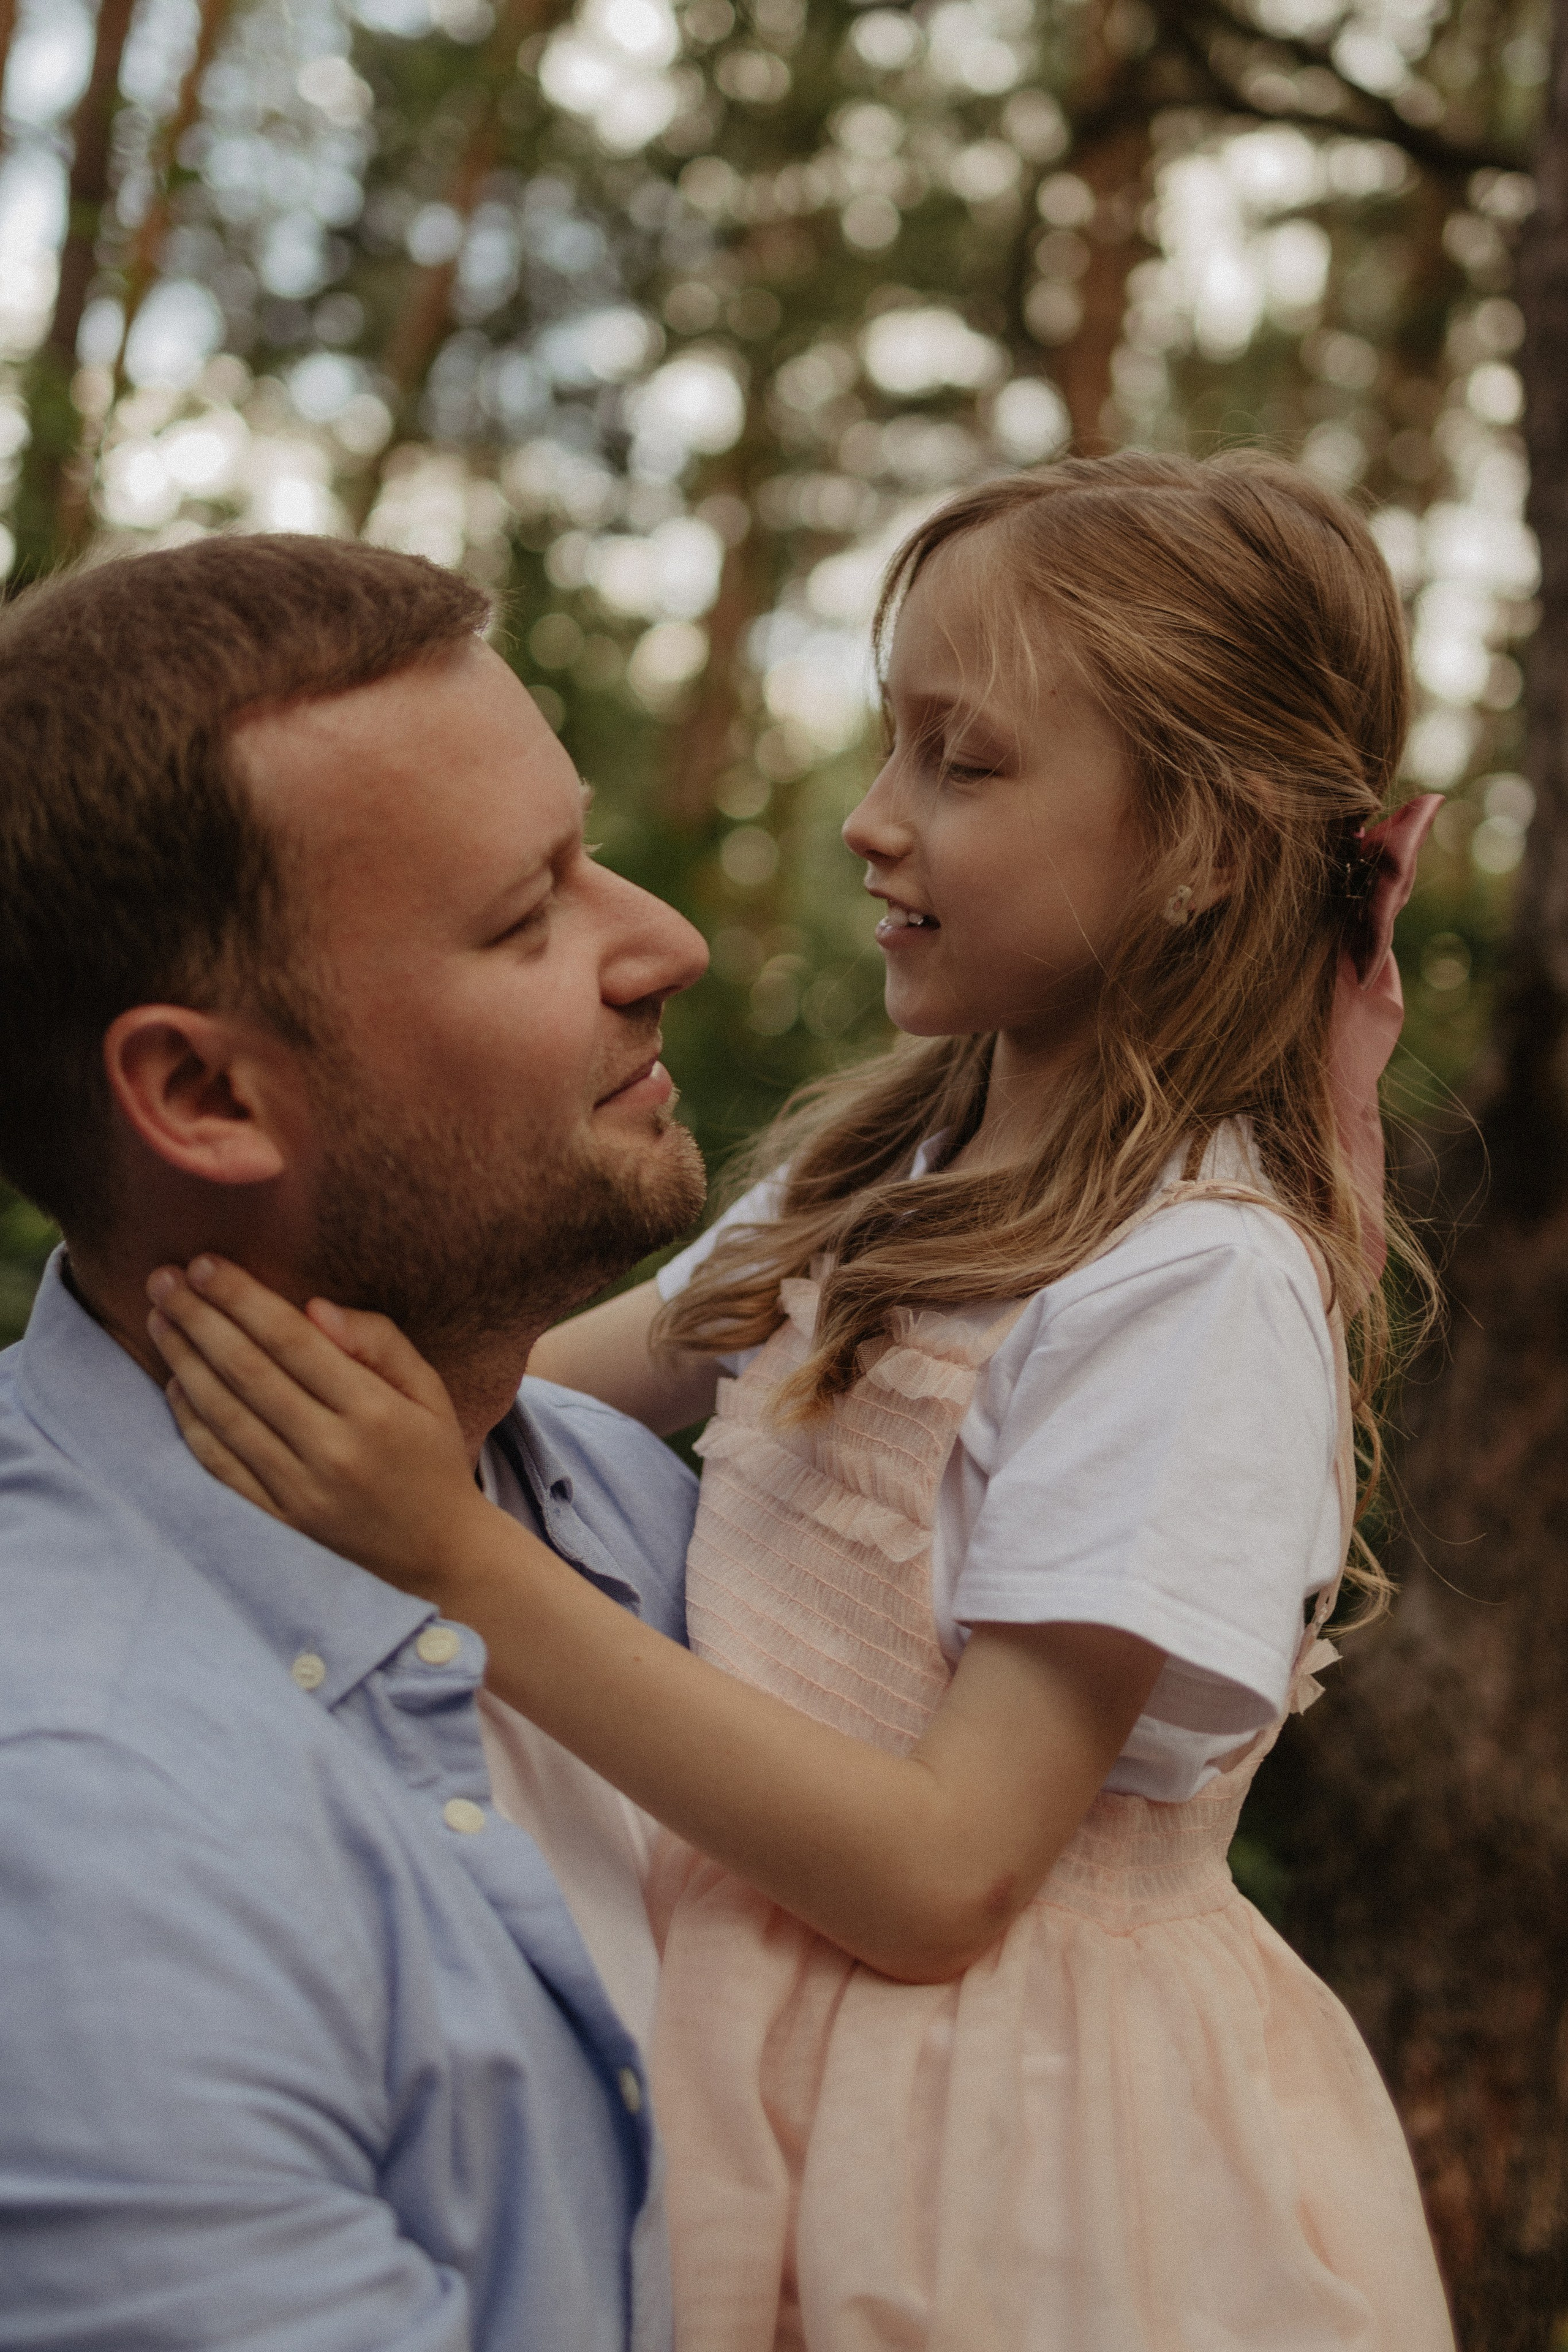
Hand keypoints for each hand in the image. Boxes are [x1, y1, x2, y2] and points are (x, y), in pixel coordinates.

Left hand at [145, 1257, 490, 1599]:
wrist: (437, 1554)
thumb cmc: (431, 1458)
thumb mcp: (428, 1390)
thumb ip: (379, 1341)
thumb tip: (313, 1308)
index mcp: (374, 1411)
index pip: (292, 1340)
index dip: (242, 1298)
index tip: (204, 1264)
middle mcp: (332, 1450)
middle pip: (248, 1371)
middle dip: (199, 1318)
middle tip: (162, 1279)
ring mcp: (299, 1490)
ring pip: (225, 1414)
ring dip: (185, 1361)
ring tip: (159, 1318)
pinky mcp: (278, 1519)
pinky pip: (221, 1466)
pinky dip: (192, 1422)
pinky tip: (175, 1384)